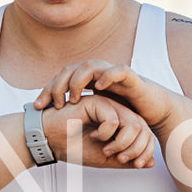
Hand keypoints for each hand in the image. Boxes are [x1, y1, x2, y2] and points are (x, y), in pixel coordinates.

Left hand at [32, 60, 177, 129]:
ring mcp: (112, 73)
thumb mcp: (96, 116)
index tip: (37, 107)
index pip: (61, 79)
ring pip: (90, 66)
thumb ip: (78, 117)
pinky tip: (98, 87)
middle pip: (70, 69)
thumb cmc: (124, 113)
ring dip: (78, 81)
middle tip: (53, 104)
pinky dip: (107, 76)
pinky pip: (117, 70)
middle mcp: (97, 73)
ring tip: (74, 98)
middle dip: (58, 85)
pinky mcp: (131, 76)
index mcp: (87, 81)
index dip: (47, 91)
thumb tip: (51, 126)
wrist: (154, 110)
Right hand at [42, 94, 155, 168]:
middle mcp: (118, 112)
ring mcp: (108, 105)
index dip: (145, 151)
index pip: (146, 134)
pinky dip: (106, 134)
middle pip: (144, 128)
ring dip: (122, 143)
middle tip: (119, 159)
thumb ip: (128, 160)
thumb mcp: (106, 159)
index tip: (135, 165)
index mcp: (122, 123)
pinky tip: (93, 136)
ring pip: (133, 124)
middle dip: (135, 149)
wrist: (50, 142)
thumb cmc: (75, 148)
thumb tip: (151, 163)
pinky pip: (114, 120)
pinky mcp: (97, 102)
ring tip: (106, 150)